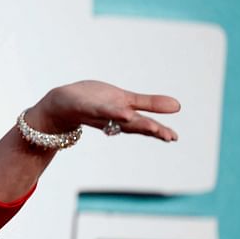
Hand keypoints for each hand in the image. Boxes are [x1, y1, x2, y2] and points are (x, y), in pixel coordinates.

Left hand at [25, 80, 179, 141]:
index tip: (174, 138)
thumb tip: (178, 106)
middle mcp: (112, 118)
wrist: (61, 104)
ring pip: (118, 119)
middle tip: (170, 137)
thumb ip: (149, 104)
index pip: (143, 125)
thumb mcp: (124, 100)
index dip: (158, 132)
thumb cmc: (94, 102)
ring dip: (134, 123)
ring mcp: (99, 113)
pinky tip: (124, 113)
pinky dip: (112, 112)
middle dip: (151, 131)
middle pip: (133, 125)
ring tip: (152, 127)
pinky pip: (100, 109)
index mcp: (124, 117)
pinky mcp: (85, 106)